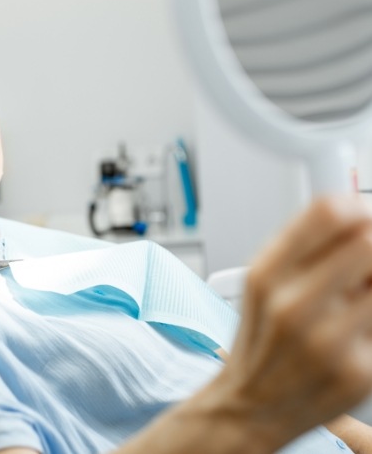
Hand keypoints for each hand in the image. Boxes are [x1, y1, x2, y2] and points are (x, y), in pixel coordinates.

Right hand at [219, 194, 371, 447]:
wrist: (253, 405)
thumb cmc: (261, 339)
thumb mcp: (261, 281)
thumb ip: (303, 243)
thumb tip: (356, 211)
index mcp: (266, 274)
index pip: (329, 211)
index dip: (357, 208)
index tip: (362, 217)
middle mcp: (294, 305)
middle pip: (369, 240)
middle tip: (365, 261)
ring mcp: (330, 340)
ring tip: (362, 292)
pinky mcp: (361, 371)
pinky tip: (361, 325)